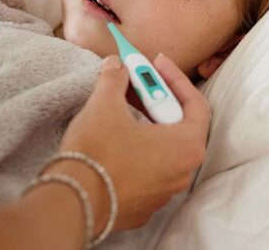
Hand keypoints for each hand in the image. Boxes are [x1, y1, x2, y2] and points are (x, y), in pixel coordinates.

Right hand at [56, 53, 210, 230]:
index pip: (195, 103)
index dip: (175, 78)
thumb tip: (115, 66)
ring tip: (122, 107)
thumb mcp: (105, 104)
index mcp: (186, 147)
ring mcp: (163, 192)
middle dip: (157, 99)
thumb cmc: (97, 154)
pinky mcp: (143, 205)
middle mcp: (182, 173)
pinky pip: (148, 170)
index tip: (156, 63)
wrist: (72, 203)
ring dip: (146, 124)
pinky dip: (136, 150)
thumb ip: (115, 78)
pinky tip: (115, 139)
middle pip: (179, 125)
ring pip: (163, 149)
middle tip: (137, 82)